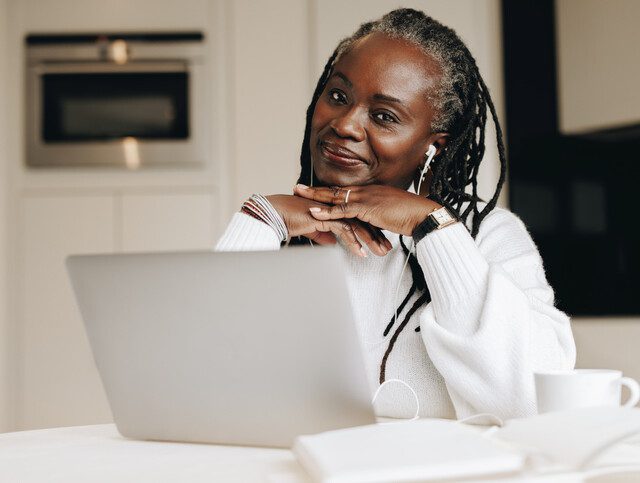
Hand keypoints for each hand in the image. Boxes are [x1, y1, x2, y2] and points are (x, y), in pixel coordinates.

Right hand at [265, 194, 391, 256]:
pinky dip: (353, 242)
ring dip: (369, 240)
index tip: (379, 243)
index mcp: (333, 207)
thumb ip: (322, 233)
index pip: (356, 218)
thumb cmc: (288, 219)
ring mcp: (330, 210)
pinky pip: (343, 229)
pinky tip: (361, 253)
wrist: (274, 214)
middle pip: (361, 220)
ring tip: (379, 253)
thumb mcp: (310, 229)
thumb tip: (331, 241)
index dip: (369, 231)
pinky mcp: (324, 217)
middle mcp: (334, 206)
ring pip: (357, 225)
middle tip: (385, 249)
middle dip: (375, 236)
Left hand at [292, 184, 441, 235]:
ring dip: (315, 196)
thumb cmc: (411, 217)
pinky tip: (314, 212)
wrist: (423, 215)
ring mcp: (366, 198)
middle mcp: (367, 191)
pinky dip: (327, 212)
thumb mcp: (389, 216)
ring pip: (335, 196)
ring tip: (299, 194)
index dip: (328, 190)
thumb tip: (370, 226)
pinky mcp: (367, 208)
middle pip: (335, 189)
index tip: (314, 190)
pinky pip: (343, 210)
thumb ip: (377, 219)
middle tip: (298, 187)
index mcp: (371, 192)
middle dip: (315, 189)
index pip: (345, 190)